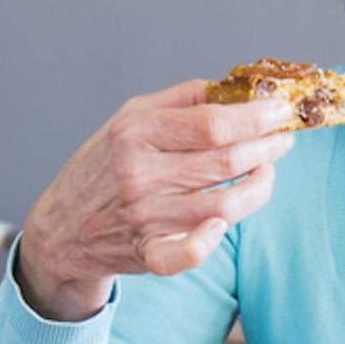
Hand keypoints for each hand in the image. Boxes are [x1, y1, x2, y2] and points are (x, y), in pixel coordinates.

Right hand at [15, 80, 298, 320]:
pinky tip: (224, 223)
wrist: (61, 227)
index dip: (257, 117)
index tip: (282, 111)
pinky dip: (211, 242)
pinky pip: (186, 255)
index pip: (212, 123)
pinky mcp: (146, 252)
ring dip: (258, 188)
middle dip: (268, 148)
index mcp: (137, 133)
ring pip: (223, 205)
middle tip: (283, 140)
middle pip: (225, 161)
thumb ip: (182, 99)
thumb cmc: (102, 166)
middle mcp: (140, 173)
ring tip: (265, 173)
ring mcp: (144, 216)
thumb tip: (236, 88)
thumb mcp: (129, 117)